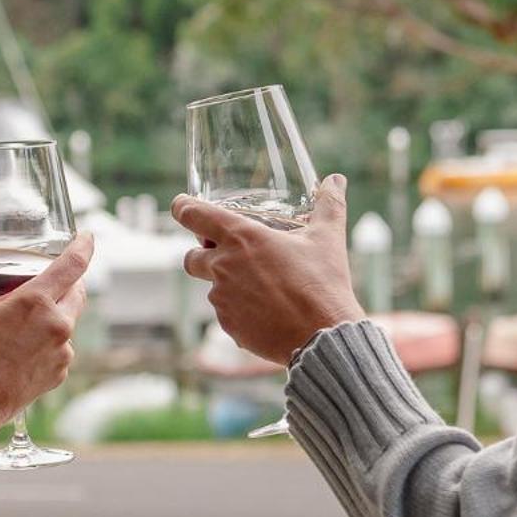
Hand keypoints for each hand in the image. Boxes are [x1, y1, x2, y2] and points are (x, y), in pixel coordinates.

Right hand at [0, 234, 92, 428]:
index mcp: (36, 302)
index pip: (73, 265)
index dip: (84, 246)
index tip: (87, 236)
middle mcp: (57, 325)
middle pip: (77, 291)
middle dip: (69, 281)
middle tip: (51, 275)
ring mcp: (62, 352)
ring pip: (70, 321)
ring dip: (56, 313)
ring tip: (29, 315)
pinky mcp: (59, 373)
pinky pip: (62, 348)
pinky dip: (49, 341)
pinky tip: (26, 345)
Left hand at [172, 175, 365, 364]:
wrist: (322, 336)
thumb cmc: (323, 284)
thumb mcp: (328, 238)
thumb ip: (329, 204)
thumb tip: (336, 180)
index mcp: (242, 237)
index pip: (193, 214)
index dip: (183, 207)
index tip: (181, 205)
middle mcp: (224, 267)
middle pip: (191, 257)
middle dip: (201, 254)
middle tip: (226, 255)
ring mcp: (223, 299)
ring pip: (212, 288)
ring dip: (228, 285)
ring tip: (262, 289)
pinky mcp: (228, 326)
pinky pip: (226, 314)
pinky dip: (240, 311)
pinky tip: (266, 312)